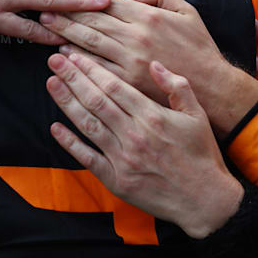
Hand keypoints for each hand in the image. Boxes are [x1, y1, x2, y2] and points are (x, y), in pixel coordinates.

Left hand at [39, 0, 257, 130]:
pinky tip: (64, 59)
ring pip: (90, 47)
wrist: (215, 89)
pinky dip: (78, 64)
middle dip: (65, 16)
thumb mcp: (188, 12)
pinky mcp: (129, 86)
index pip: (107, 4)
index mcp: (149, 18)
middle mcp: (136, 39)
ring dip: (65, 37)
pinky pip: (97, 73)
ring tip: (47, 30)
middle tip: (44, 9)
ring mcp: (131, 65)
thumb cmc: (200, 51)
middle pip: (92, 24)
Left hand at [47, 51, 242, 237]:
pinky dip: (69, 143)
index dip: (91, 69)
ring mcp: (123, 158)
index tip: (75, 56)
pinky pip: (87, 158)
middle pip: (96, 100)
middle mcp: (134, 135)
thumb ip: (177, 87)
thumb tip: (155, 65)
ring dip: (67, 102)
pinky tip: (55, 128)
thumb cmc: (202, 156)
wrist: (205, 200)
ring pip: (88, 124)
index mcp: (152, 116)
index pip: (114, 86)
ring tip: (51, 83)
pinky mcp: (116, 180)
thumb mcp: (197, 115)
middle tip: (55, 61)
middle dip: (73, 78)